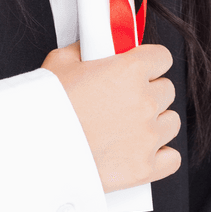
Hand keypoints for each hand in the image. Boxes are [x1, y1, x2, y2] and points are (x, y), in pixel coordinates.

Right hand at [41, 41, 180, 192]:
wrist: (38, 148)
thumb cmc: (47, 106)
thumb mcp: (61, 61)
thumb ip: (86, 48)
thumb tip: (93, 44)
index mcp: (129, 70)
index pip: (162, 57)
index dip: (149, 60)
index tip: (141, 65)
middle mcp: (144, 102)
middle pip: (167, 89)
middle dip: (149, 90)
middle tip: (126, 95)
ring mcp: (147, 136)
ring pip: (171, 122)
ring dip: (156, 120)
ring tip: (131, 123)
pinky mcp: (145, 167)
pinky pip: (172, 158)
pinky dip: (160, 154)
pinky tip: (141, 147)